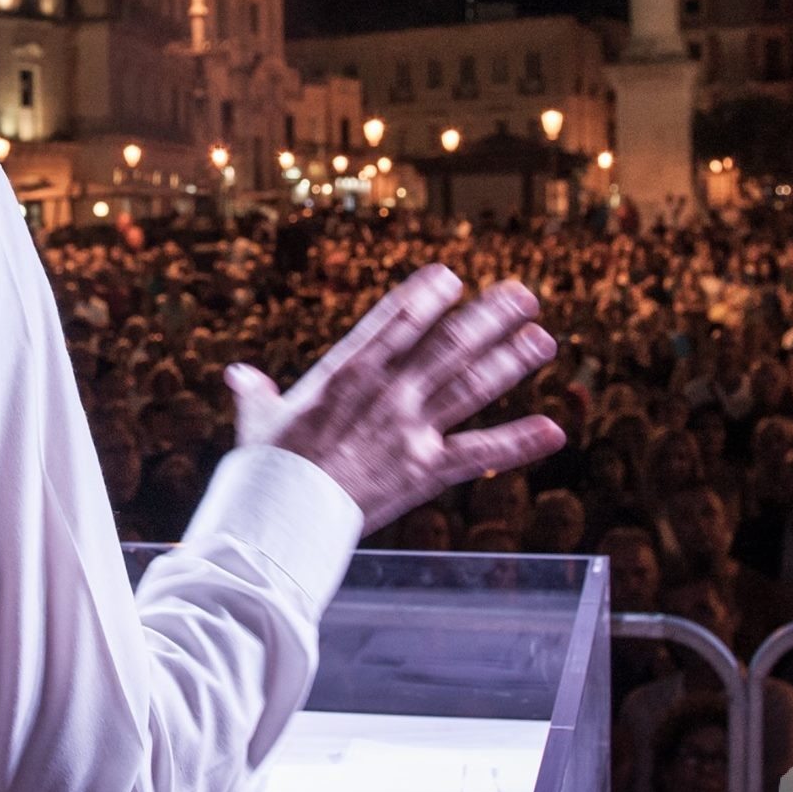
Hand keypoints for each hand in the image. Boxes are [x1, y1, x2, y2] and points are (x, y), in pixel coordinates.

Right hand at [224, 264, 564, 531]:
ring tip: (543, 338)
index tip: (451, 277)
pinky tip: (554, 429)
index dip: (427, 294)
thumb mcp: (258, 419)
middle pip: (449, 343)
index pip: (396, 320)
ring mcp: (411, 429)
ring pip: (472, 385)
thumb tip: (238, 375)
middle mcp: (388, 392)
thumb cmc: (266, 465)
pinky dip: (520, 442)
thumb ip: (255, 393)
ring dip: (512, 360)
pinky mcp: (426, 470)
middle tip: (522, 293)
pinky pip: (481, 453)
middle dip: (489, 316)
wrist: (281, 514)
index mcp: (348, 371)